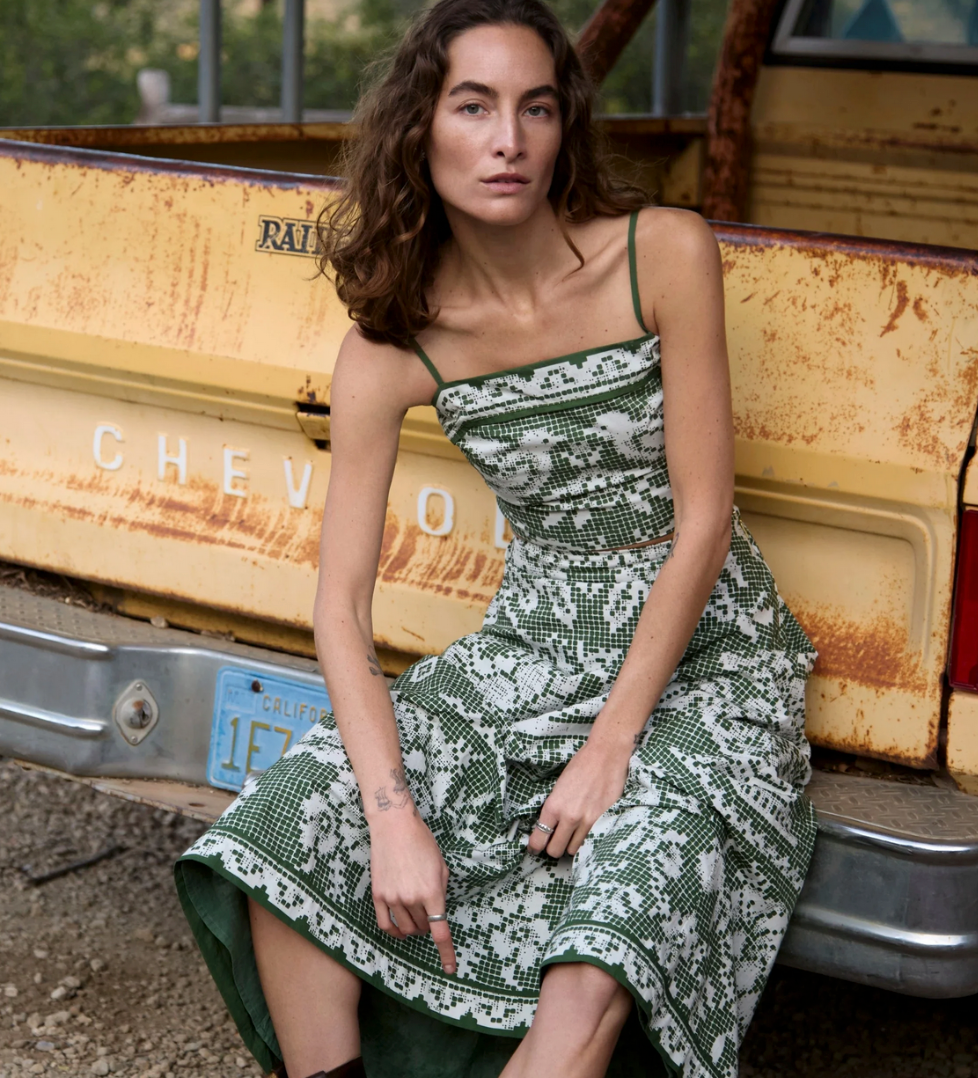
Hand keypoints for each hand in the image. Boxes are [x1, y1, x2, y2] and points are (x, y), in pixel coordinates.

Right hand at [369, 809, 456, 974]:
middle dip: (429, 924)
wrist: (394, 827)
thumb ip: (441, 891)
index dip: (447, 953)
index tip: (450, 968)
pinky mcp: (378, 895)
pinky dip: (395, 932)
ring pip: (406, 928)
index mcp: (432, 891)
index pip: (441, 931)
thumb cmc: (422, 842)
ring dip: (415, 927)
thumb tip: (437, 910)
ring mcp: (393, 898)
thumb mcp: (441, 866)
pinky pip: (386, 924)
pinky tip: (400, 931)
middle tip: (430, 911)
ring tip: (417, 915)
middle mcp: (412, 898)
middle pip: (423, 927)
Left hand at [527, 739, 631, 858]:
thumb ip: (554, 809)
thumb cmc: (581, 765)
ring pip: (573, 850)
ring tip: (572, 834)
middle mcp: (569, 817)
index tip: (535, 848)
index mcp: (553, 806)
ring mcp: (588, 821)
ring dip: (570, 844)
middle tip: (555, 841)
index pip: (539, 839)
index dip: (535, 846)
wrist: (606, 755)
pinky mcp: (604, 821)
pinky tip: (586, 831)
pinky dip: (586, 840)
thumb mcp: (558, 787)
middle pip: (555, 851)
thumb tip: (548, 826)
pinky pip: (591, 841)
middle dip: (553, 848)